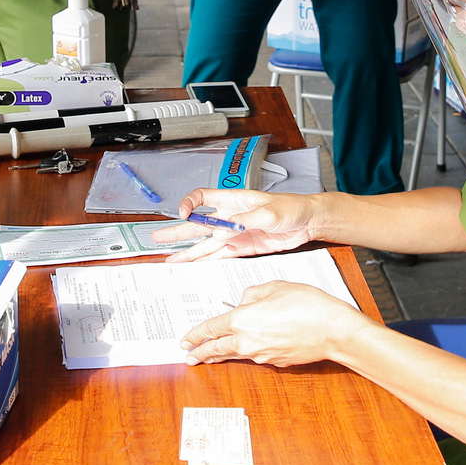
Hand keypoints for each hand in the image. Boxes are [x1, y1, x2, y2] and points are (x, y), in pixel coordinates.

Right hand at [152, 188, 324, 261]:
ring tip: (169, 259)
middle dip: (177, 231)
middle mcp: (230, 217)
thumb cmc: (292, 207)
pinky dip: (205, 262)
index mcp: (233, 200)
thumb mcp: (269, 212)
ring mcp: (235, 234)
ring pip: (205, 244)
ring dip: (187, 251)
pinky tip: (193, 266)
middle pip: (197, 224)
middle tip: (157, 238)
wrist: (308, 222)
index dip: (190, 204)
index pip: (203, 198)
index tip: (183, 212)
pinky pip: (219, 256)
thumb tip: (222, 231)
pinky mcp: (242, 248)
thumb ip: (244, 222)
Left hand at [178, 280, 372, 366]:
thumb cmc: (308, 305)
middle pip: (216, 349)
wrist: (332, 330)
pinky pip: (255, 356)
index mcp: (242, 320)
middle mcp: (247, 341)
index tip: (185, 340)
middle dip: (200, 352)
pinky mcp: (275, 362)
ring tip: (210, 357)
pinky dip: (247, 352)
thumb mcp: (275, 287)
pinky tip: (249, 348)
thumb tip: (245, 301)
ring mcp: (261, 355)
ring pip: (234, 355)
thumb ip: (254, 294)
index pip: (210, 329)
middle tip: (189, 356)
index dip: (195, 335)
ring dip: (220, 355)